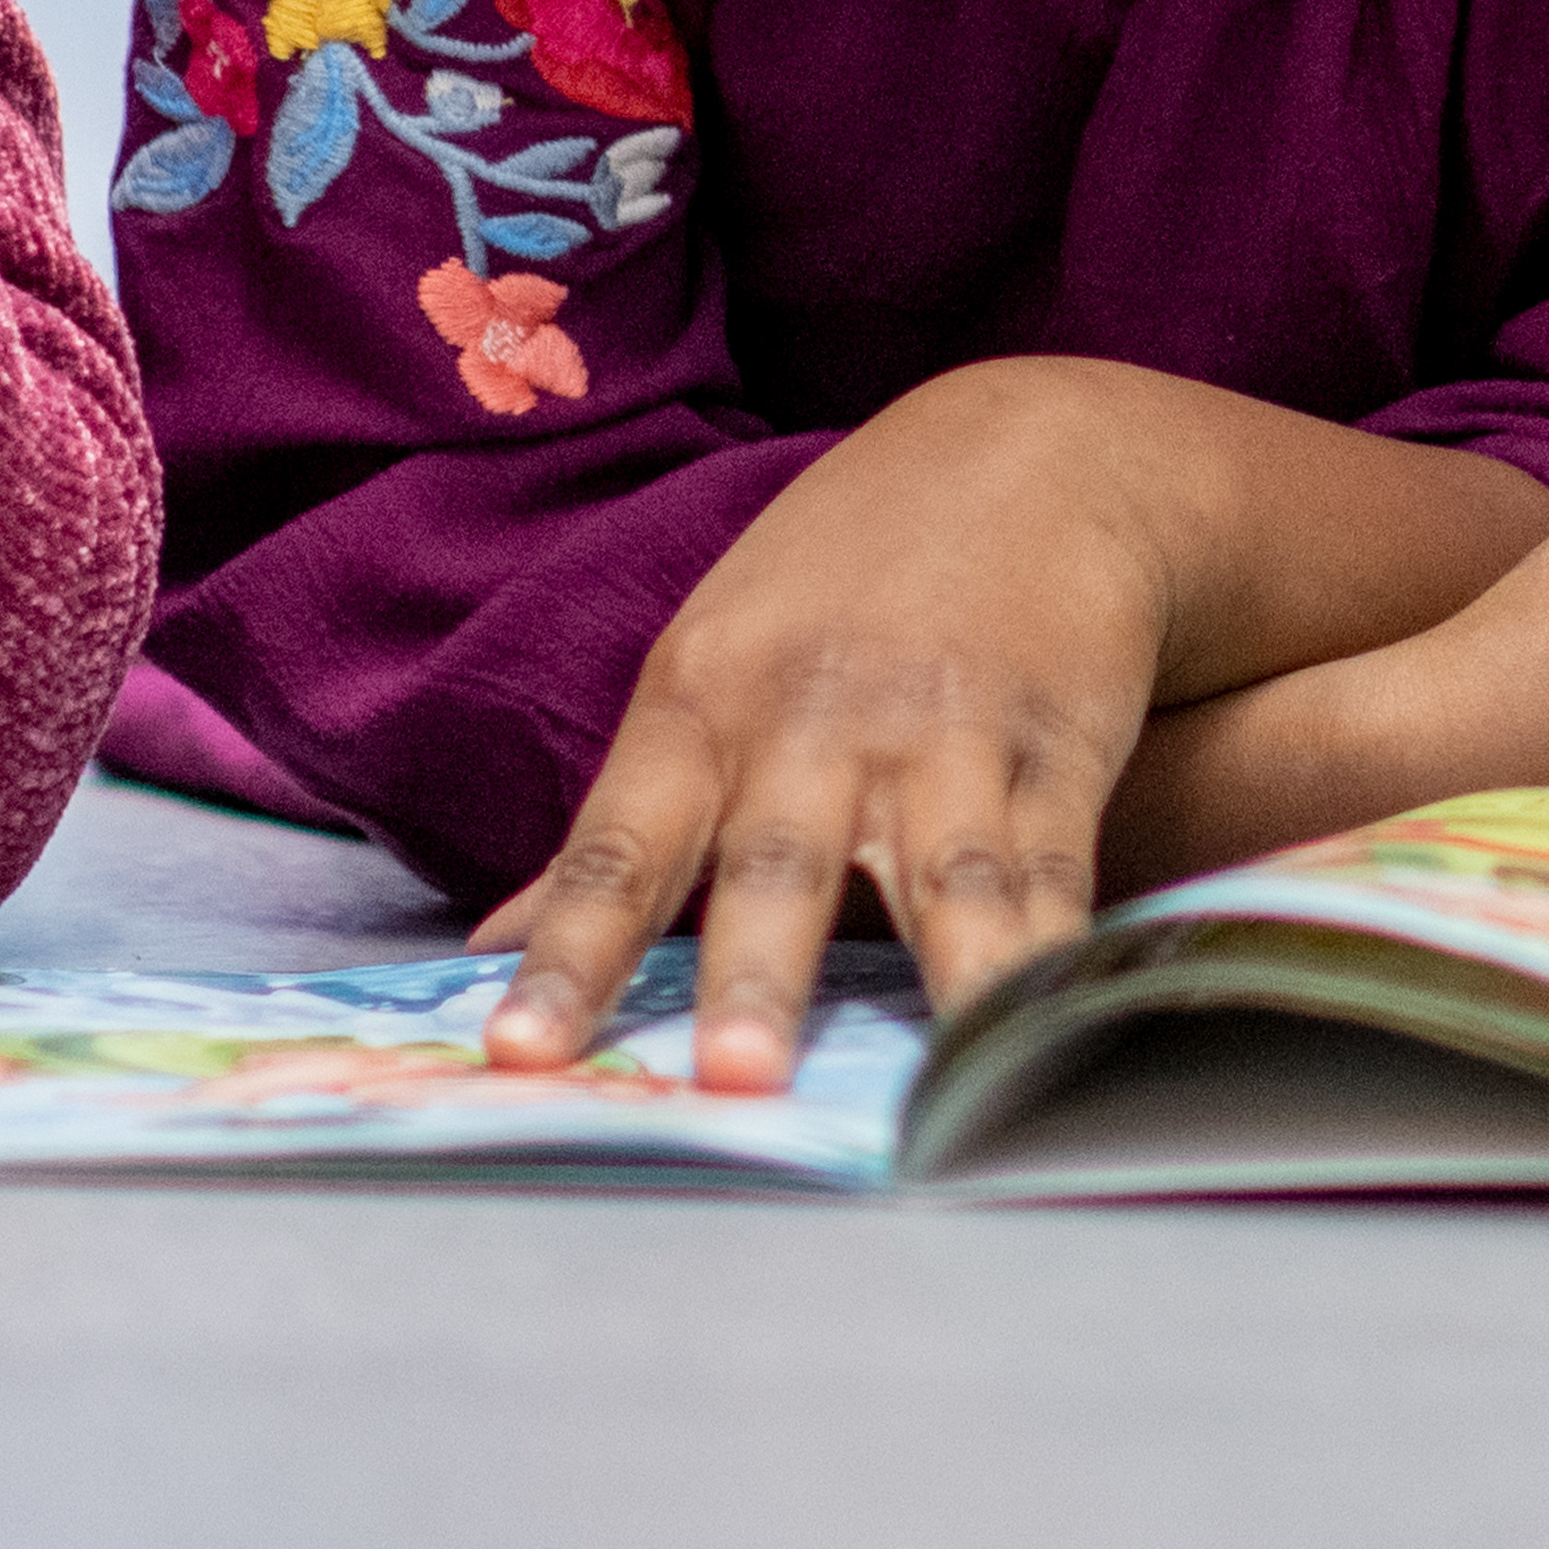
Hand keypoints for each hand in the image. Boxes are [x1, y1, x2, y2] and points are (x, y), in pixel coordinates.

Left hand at [465, 362, 1171, 1091]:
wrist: (1034, 456)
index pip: (620, 848)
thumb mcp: (710, 668)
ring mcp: (945, 736)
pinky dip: (1049, 959)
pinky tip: (1048, 1035)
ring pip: (941, 880)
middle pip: (778, 868)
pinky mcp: (1058, 750)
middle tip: (733, 1079)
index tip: (520, 1054)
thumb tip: (490, 942)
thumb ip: (624, 825)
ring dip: (938, 985)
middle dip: (755, 975)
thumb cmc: (842, 585)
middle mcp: (814, 720)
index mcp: (702, 702)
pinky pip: (1052, 874)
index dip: (570, 952)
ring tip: (943, 1092)